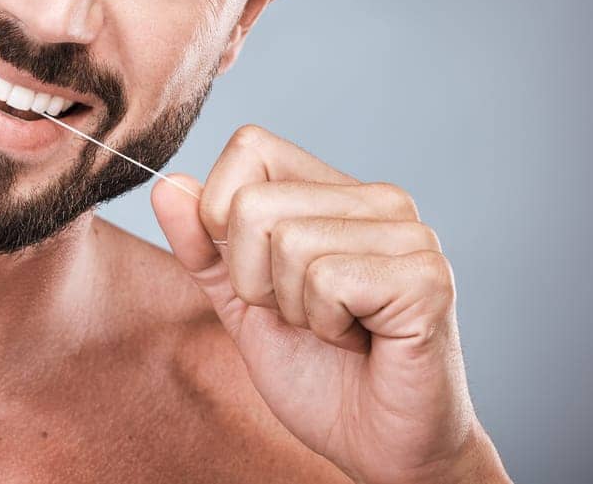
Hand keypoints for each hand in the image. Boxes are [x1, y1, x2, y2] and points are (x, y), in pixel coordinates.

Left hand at [151, 125, 506, 483]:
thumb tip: (166, 184)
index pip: (251, 147)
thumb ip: (202, 245)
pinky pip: (327, 280)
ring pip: (288, 242)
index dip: (223, 215)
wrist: (375, 445)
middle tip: (304, 317)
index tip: (257, 275)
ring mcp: (409, 234)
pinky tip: (361, 340)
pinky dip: (327, 324)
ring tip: (337, 330)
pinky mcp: (426, 277)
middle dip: (254, 279)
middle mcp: (379, 200)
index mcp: (335, 192)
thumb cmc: (317, 373)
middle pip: (254, 203)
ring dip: (295, 308)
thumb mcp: (241, 301)